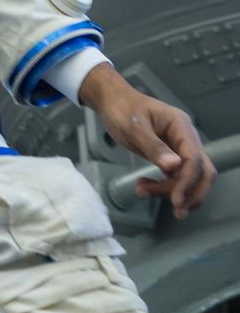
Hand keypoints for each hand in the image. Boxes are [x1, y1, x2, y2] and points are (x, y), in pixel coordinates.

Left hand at [79, 65, 215, 218]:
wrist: (111, 101)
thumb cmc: (122, 108)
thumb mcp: (133, 126)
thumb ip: (152, 146)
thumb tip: (174, 166)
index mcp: (180, 126)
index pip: (194, 158)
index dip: (188, 181)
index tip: (176, 200)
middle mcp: (185, 138)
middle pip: (202, 171)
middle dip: (191, 193)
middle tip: (176, 210)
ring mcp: (179, 148)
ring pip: (188, 178)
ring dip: (171, 190)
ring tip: (143, 190)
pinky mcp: (170, 157)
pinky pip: (175, 177)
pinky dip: (163, 187)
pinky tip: (144, 187)